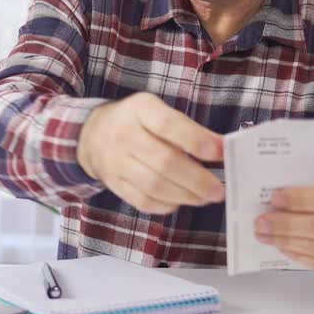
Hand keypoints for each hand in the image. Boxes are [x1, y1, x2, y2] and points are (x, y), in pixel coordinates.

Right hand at [77, 92, 224, 214]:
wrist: (92, 134)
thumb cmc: (136, 121)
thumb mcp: (157, 111)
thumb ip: (187, 129)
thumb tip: (221, 150)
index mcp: (140, 109)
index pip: (169, 124)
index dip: (196, 140)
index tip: (220, 152)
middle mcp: (124, 134)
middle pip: (164, 161)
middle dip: (197, 179)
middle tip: (219, 190)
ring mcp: (116, 162)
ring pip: (154, 185)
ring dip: (185, 195)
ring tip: (205, 197)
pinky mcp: (114, 183)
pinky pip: (143, 200)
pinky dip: (166, 204)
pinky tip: (181, 200)